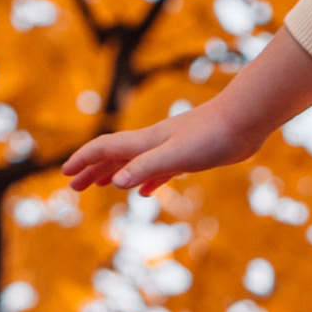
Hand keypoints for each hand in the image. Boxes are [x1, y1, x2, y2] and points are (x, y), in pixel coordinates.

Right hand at [64, 103, 254, 194]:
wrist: (245, 120)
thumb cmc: (213, 136)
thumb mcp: (177, 156)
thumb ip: (146, 168)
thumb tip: (116, 182)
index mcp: (146, 142)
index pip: (104, 150)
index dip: (83, 161)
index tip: (66, 176)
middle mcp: (154, 142)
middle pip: (114, 156)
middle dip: (92, 170)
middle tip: (74, 187)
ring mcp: (171, 147)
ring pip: (134, 162)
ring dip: (115, 173)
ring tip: (101, 185)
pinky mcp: (189, 155)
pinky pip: (159, 170)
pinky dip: (147, 180)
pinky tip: (147, 191)